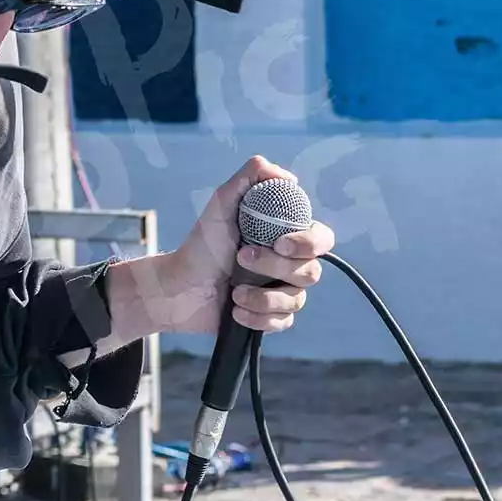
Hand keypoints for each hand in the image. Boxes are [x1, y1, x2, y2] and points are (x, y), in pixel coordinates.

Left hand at [162, 156, 334, 333]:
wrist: (180, 286)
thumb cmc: (203, 244)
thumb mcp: (223, 203)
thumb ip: (251, 178)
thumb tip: (289, 178)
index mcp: (286, 238)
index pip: (322, 239)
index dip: (308, 243)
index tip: (279, 243)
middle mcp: (290, 266)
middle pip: (311, 272)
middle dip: (276, 268)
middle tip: (242, 259)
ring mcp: (282, 293)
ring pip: (297, 300)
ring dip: (263, 296)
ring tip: (234, 291)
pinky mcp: (271, 318)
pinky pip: (283, 322)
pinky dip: (258, 317)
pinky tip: (236, 309)